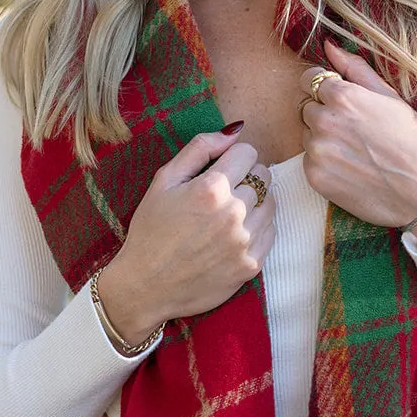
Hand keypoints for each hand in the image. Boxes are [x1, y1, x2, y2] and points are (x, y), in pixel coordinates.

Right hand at [97, 127, 275, 342]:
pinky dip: (258, 228)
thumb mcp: (163, 180)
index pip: (248, 152)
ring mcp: (245, 241)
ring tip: (229, 214)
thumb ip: (200, 148)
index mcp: (211, 188)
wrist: (145, 286)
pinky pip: (271, 233)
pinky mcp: (251, 265)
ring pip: (271, 203)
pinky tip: (235, 234)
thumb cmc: (150, 231)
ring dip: (255, 203)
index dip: (234, 157)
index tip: (223, 168)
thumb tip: (235, 131)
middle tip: (224, 192)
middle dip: (247, 177)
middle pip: (263, 176)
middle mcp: (234, 213)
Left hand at [299, 38, 416, 235]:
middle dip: (324, 114)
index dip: (324, 88)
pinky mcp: (314, 176)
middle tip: (355, 131)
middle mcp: (324, 120)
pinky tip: (350, 168)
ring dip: (323, 140)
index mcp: (342, 96)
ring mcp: (317, 150)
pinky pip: (309, 162)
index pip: (309, 79)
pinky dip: (324, 164)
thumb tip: (329, 46)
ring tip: (355, 151)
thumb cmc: (414, 140)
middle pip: (307, 108)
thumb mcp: (390, 97)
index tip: (339, 100)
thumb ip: (356, 69)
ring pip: (307, 136)